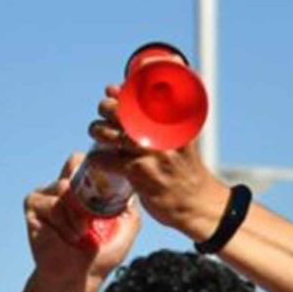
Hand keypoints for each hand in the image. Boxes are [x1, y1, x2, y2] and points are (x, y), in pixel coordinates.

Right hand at [23, 152, 140, 291]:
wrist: (79, 279)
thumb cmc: (99, 256)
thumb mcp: (126, 229)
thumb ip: (132, 207)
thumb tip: (135, 186)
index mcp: (82, 188)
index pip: (88, 160)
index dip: (99, 166)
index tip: (111, 184)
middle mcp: (62, 187)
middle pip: (74, 162)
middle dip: (88, 187)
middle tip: (96, 212)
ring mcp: (46, 194)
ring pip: (64, 186)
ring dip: (77, 213)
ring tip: (81, 234)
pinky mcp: (33, 205)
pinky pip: (52, 203)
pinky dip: (64, 221)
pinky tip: (69, 237)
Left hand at [88, 85, 228, 239]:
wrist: (196, 202)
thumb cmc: (184, 167)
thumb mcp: (184, 135)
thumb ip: (164, 114)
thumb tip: (132, 89)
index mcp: (175, 119)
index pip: (143, 94)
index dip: (121, 90)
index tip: (111, 90)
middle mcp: (164, 133)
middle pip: (124, 109)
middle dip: (107, 107)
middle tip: (103, 112)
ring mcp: (152, 153)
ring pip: (115, 134)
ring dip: (98, 130)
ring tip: (96, 132)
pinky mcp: (140, 173)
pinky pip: (109, 161)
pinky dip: (98, 159)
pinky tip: (97, 159)